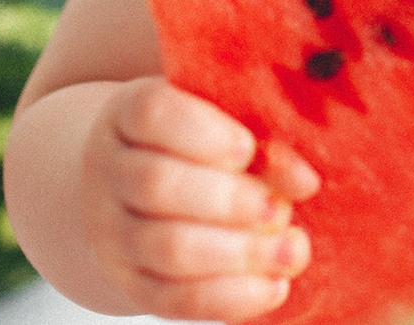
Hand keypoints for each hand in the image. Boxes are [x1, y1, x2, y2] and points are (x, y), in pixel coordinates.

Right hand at [79, 77, 319, 320]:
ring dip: (238, 253)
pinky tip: (275, 287)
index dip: (203, 132)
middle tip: (280, 209)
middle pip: (156, 185)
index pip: (152, 113)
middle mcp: (109, 172)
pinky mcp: (132, 284)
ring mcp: (113, 233)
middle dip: (229, 200)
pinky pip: (173, 300)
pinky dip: (229, 297)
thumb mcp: (226, 127)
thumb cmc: (200, 145)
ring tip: (291, 250)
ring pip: (166, 248)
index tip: (248, 147)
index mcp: (128, 115)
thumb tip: (304, 181)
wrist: (141, 195)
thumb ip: (266, 144)